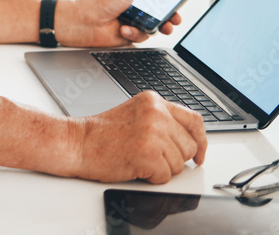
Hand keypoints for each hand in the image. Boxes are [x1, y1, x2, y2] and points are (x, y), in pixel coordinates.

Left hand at [56, 0, 180, 46]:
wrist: (82, 23)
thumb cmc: (99, 2)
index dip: (167, 1)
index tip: (177, 5)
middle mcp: (133, 7)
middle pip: (158, 14)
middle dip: (169, 18)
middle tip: (174, 21)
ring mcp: (130, 21)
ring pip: (152, 27)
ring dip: (152, 27)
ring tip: (158, 27)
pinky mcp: (127, 35)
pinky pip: (140, 36)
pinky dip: (134, 34)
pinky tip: (124, 29)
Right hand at [71, 91, 206, 183]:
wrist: (76, 142)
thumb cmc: (101, 134)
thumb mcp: (135, 114)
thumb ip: (161, 120)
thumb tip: (188, 140)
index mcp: (153, 102)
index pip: (194, 120)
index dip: (201, 141)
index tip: (199, 154)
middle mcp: (156, 114)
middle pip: (190, 147)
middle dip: (174, 158)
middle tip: (152, 158)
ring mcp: (153, 133)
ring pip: (179, 164)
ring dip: (161, 169)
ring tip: (138, 158)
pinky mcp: (148, 154)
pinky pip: (165, 176)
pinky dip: (151, 178)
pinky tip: (134, 166)